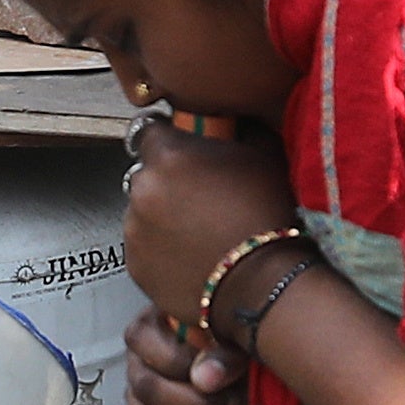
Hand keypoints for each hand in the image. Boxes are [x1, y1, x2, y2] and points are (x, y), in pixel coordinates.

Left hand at [120, 113, 300, 333]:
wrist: (265, 284)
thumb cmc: (269, 218)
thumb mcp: (263, 155)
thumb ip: (236, 130)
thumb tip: (231, 121)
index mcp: (169, 155)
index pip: (149, 131)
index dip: (169, 139)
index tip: (182, 150)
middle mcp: (143, 189)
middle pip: (146, 174)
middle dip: (168, 181)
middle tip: (201, 197)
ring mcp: (135, 230)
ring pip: (142, 213)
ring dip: (163, 217)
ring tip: (201, 232)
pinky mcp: (136, 266)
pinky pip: (144, 248)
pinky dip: (161, 250)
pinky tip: (192, 255)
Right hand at [124, 307, 246, 404]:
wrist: (261, 398)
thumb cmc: (247, 361)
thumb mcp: (245, 346)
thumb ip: (227, 354)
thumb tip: (204, 376)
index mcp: (156, 330)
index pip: (140, 339)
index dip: (176, 360)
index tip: (211, 372)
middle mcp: (142, 366)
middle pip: (147, 389)